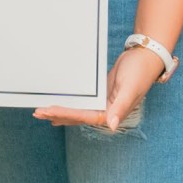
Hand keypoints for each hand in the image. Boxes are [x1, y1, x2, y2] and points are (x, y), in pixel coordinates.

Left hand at [36, 42, 167, 131]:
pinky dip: (70, 104)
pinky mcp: (100, 95)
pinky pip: (82, 102)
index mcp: (113, 113)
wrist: (145, 57)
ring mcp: (103, 104)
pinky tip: (58, 107)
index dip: (66, 114)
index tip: (48, 111)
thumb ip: (120, 107)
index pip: (85, 116)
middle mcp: (107, 112)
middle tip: (37, 112)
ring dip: (61, 111)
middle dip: (58, 115)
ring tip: (41, 112)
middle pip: (78, 116)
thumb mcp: (130, 88)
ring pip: (78, 110)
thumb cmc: (140, 72)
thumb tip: (110, 125)